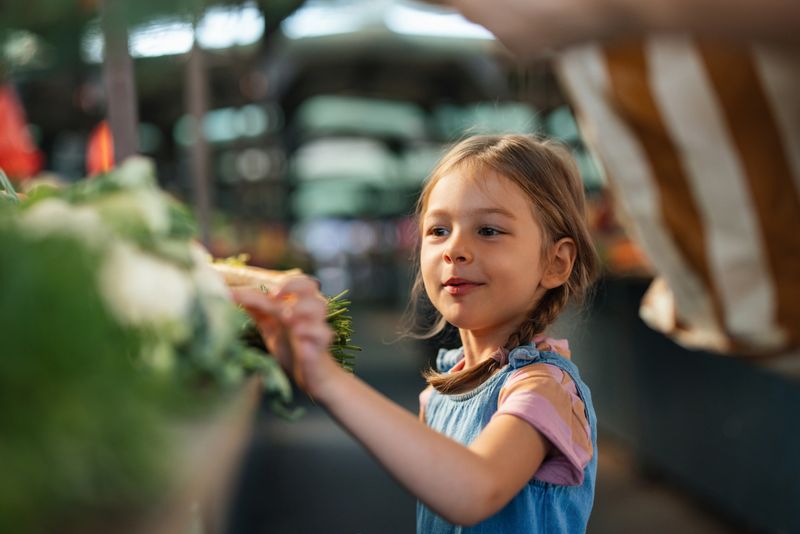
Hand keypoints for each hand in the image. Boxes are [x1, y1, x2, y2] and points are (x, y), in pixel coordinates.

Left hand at [232, 275, 336, 396]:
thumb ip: (257, 310)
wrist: (312, 376)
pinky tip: (299, 340)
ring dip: (301, 307)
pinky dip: (311, 333)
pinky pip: (323, 333)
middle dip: (291, 285)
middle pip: (308, 284)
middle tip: (273, 295)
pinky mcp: (321, 345)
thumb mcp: (270, 327)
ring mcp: (316, 326)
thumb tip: (232, 293)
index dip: (260, 285)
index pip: (285, 283)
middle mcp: (308, 310)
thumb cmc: (292, 348)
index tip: (233, 293)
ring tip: (286, 317)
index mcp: (296, 303)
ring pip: (319, 305)